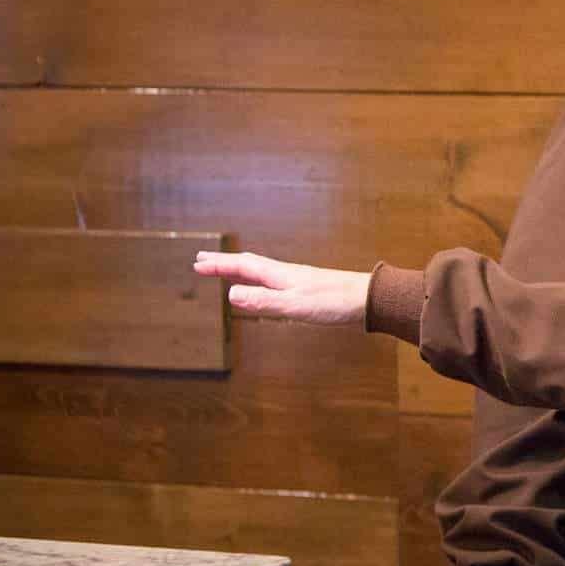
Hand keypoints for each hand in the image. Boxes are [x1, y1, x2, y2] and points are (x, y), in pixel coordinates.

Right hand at [192, 251, 369, 325]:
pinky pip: (273, 282)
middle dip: (225, 263)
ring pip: (261, 272)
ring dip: (240, 270)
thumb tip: (231, 294)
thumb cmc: (333, 302)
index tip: (197, 263)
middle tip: (203, 260)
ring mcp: (297, 281)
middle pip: (249, 265)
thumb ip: (263, 301)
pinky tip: (264, 288)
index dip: (219, 265)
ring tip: (226, 271)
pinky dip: (258, 282)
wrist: (368, 300)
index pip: (242, 267)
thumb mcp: (294, 305)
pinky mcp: (307, 290)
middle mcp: (286, 274)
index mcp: (279, 275)